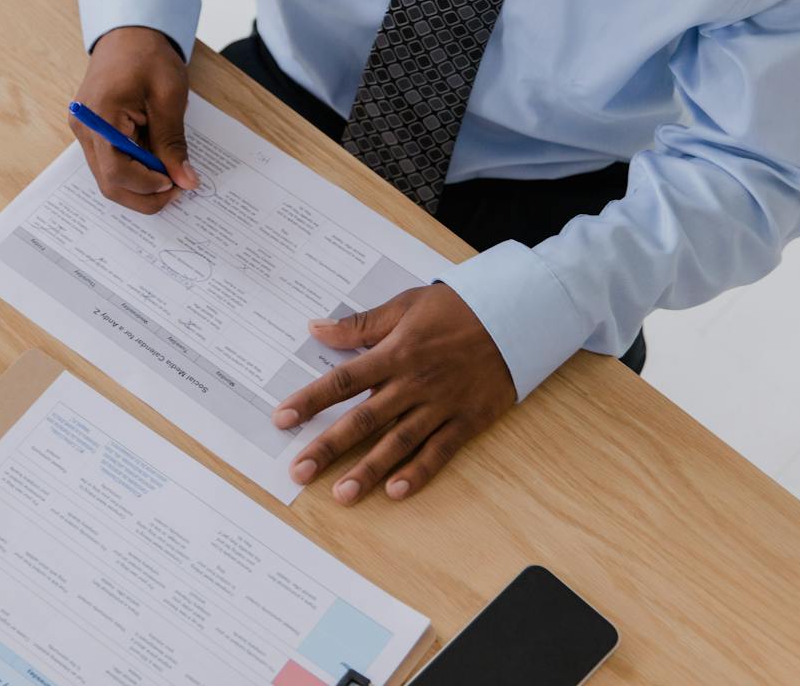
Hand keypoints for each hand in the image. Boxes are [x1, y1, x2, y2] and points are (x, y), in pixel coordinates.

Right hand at [70, 26, 199, 213]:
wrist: (128, 32)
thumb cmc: (148, 55)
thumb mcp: (169, 97)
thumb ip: (173, 143)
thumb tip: (185, 181)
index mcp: (100, 115)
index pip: (116, 170)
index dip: (147, 185)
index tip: (176, 183)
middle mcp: (85, 128)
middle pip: (108, 182)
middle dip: (144, 195)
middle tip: (177, 188)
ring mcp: (85, 131)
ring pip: (108, 178)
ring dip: (139, 186)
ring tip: (170, 175)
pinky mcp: (92, 132)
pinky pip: (110, 163)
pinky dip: (133, 172)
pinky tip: (156, 164)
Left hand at [276, 284, 513, 503]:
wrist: (517, 315)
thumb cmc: (457, 308)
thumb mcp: (405, 305)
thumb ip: (360, 325)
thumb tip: (316, 329)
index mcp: (395, 353)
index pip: (343, 380)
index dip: (310, 400)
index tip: (282, 419)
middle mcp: (414, 383)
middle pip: (364, 419)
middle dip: (329, 446)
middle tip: (300, 471)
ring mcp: (441, 404)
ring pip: (399, 442)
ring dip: (369, 470)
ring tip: (343, 494)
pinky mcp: (467, 420)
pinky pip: (440, 451)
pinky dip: (419, 472)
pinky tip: (397, 491)